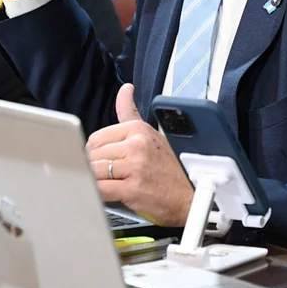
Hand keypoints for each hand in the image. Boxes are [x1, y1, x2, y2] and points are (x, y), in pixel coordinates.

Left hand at [86, 84, 193, 225]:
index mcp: (138, 130)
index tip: (102, 160)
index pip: (97, 137)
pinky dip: (97, 193)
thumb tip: (125, 90)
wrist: (193, 197)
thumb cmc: (174, 169)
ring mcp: (135, 167)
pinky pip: (100, 189)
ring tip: (109, 184)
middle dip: (94, 166)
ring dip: (95, 180)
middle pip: (93, 154)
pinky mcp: (133, 189)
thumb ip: (131, 112)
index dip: (95, 152)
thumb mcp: (153, 134)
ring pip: (94, 170)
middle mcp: (136, 145)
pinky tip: (107, 194)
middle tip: (107, 175)